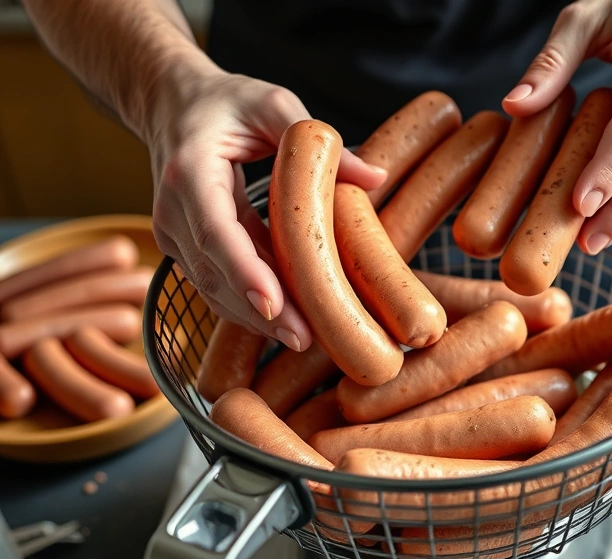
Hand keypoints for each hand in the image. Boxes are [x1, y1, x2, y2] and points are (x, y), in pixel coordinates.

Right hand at [145, 68, 385, 349]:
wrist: (171, 104)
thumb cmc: (224, 102)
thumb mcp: (272, 104)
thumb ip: (318, 138)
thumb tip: (375, 176)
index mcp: (191, 171)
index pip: (215, 231)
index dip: (244, 271)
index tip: (272, 304)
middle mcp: (172, 209)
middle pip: (215, 271)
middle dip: (259, 309)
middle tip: (305, 337)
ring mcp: (173, 234)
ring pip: (213, 287)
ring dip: (254, 317)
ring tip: (303, 338)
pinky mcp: (185, 249)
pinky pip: (215, 284)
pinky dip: (247, 305)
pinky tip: (286, 322)